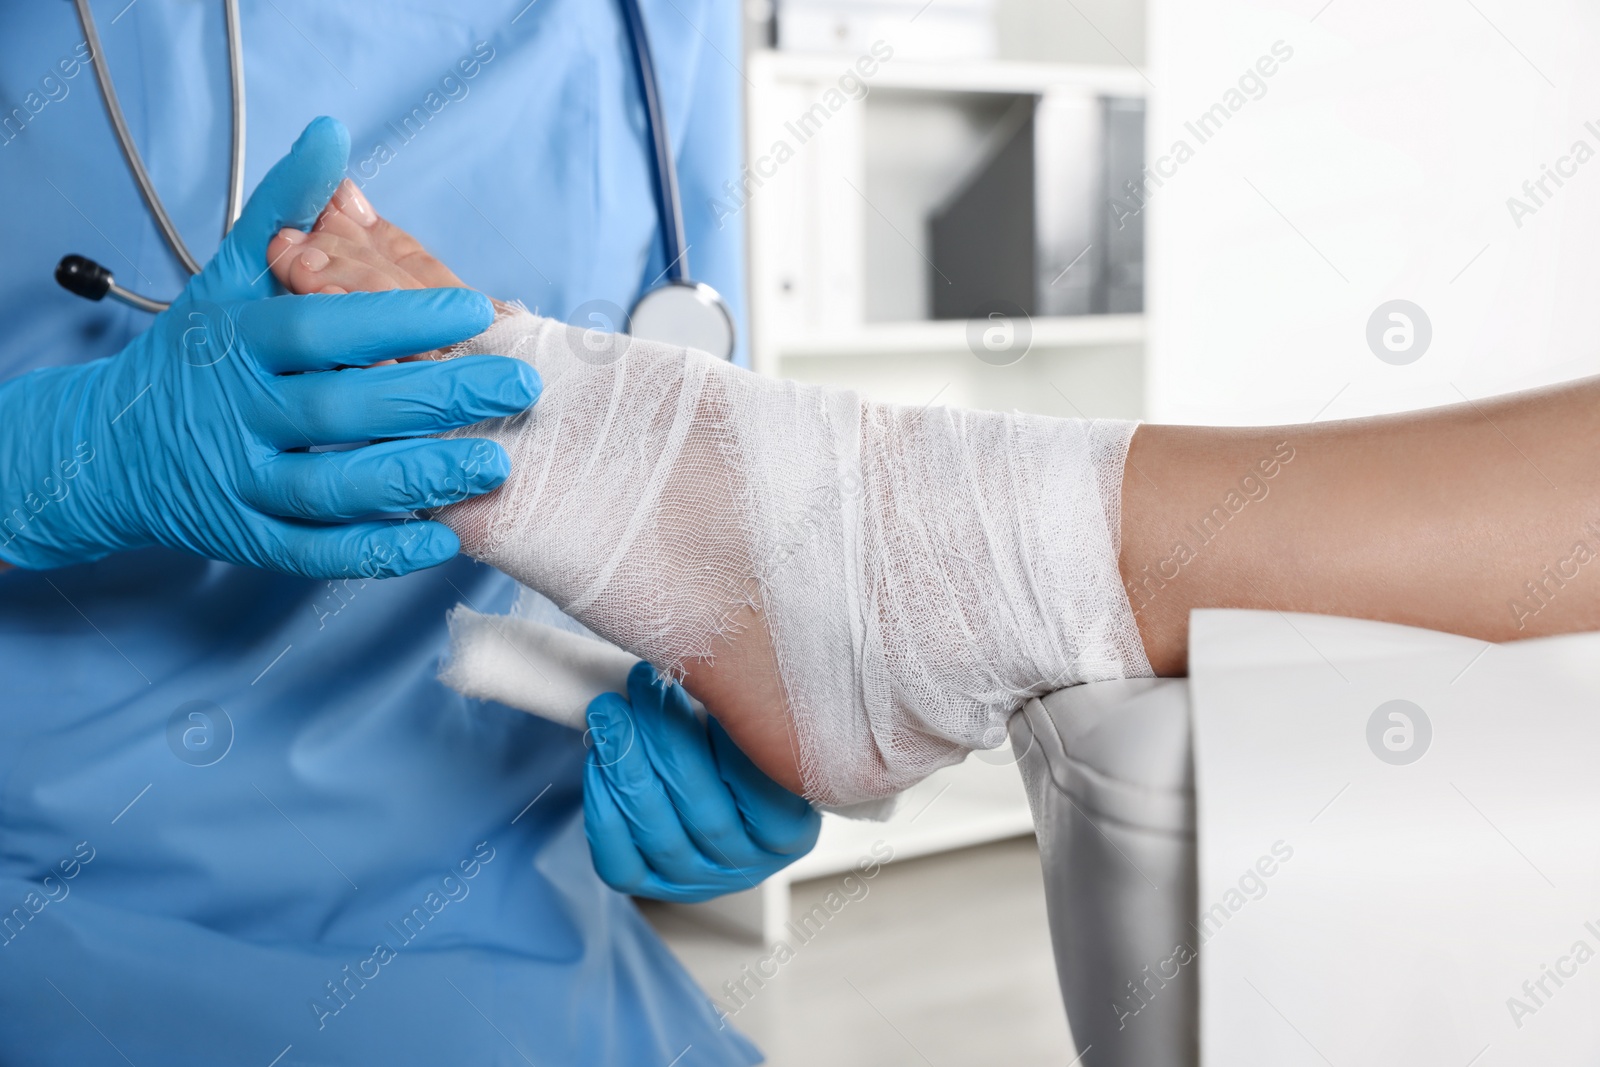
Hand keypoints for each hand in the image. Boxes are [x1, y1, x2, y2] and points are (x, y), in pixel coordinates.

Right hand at [0, 117, 536, 578]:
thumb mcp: (228, 277)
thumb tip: (333, 137)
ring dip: (417, 479)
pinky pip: (317, 552)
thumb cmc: (195, 356)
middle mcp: (239, 413)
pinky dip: (378, 551)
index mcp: (238, 343)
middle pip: (340, 409)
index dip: (396, 318)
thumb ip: (285, 211)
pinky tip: (440, 541)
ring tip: (493, 463)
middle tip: (516, 384)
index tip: (474, 308)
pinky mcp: (251, 539)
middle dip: (434, 398)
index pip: (321, 327)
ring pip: (334, 488)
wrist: (113, 447)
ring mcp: (242, 482)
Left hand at [584, 662, 820, 902]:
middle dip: (667, 738)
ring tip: (609, 710)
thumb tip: (714, 660)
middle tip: (643, 682)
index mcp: (792, 830)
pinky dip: (603, 809)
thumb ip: (746, 706)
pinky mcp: (651, 886)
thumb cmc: (733, 744)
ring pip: (658, 832)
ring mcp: (699, 882)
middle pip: (705, 810)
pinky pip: (620, 862)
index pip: (768, 791)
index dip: (733, 738)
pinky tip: (598, 762)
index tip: (708, 682)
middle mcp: (750, 866)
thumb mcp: (755, 724)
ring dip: (627, 763)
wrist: (709, 790)